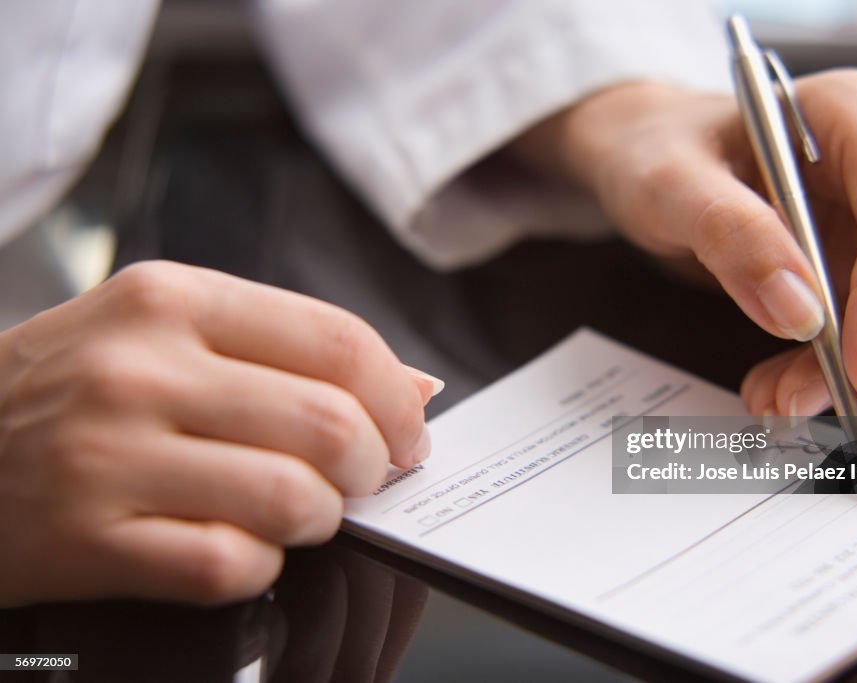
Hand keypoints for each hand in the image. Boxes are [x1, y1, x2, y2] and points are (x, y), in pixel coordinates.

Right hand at [0, 261, 438, 605]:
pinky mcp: (85, 540)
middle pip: (328, 425)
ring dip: (320, 519)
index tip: (407, 430)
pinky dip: (259, 566)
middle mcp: (139, 369)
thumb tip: (413, 387)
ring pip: (292, 500)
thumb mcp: (164, 330)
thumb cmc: (71, 388)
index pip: (337, 341)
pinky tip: (240, 547)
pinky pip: (229, 566)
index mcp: (172, 301)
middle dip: (372, 467)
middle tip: (362, 478)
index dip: (395, 397)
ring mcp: (107, 457)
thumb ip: (287, 349)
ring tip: (300, 512)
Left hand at [511, 71, 856, 416]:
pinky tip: (781, 381)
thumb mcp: (668, 185)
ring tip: (771, 395)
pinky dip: (827, 361)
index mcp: (852, 111)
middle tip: (791, 400)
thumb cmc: (654, 149)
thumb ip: (730, 233)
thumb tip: (799, 311)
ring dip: (840, 365)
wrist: (645, 151)